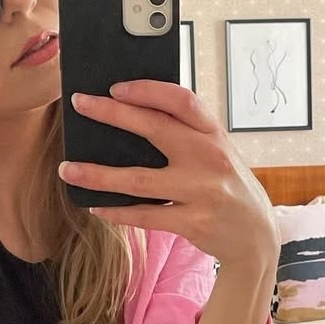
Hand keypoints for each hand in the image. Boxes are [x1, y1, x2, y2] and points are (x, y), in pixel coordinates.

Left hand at [59, 81, 279, 273]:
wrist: (256, 236)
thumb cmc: (228, 187)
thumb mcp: (218, 152)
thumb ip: (187, 134)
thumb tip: (131, 114)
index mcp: (215, 134)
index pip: (181, 100)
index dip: (147, 90)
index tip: (116, 87)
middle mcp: (211, 158)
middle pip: (154, 128)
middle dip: (111, 114)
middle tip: (79, 105)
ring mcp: (203, 191)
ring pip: (138, 180)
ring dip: (97, 174)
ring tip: (68, 170)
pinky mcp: (194, 222)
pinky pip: (144, 215)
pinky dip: (116, 211)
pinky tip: (96, 205)